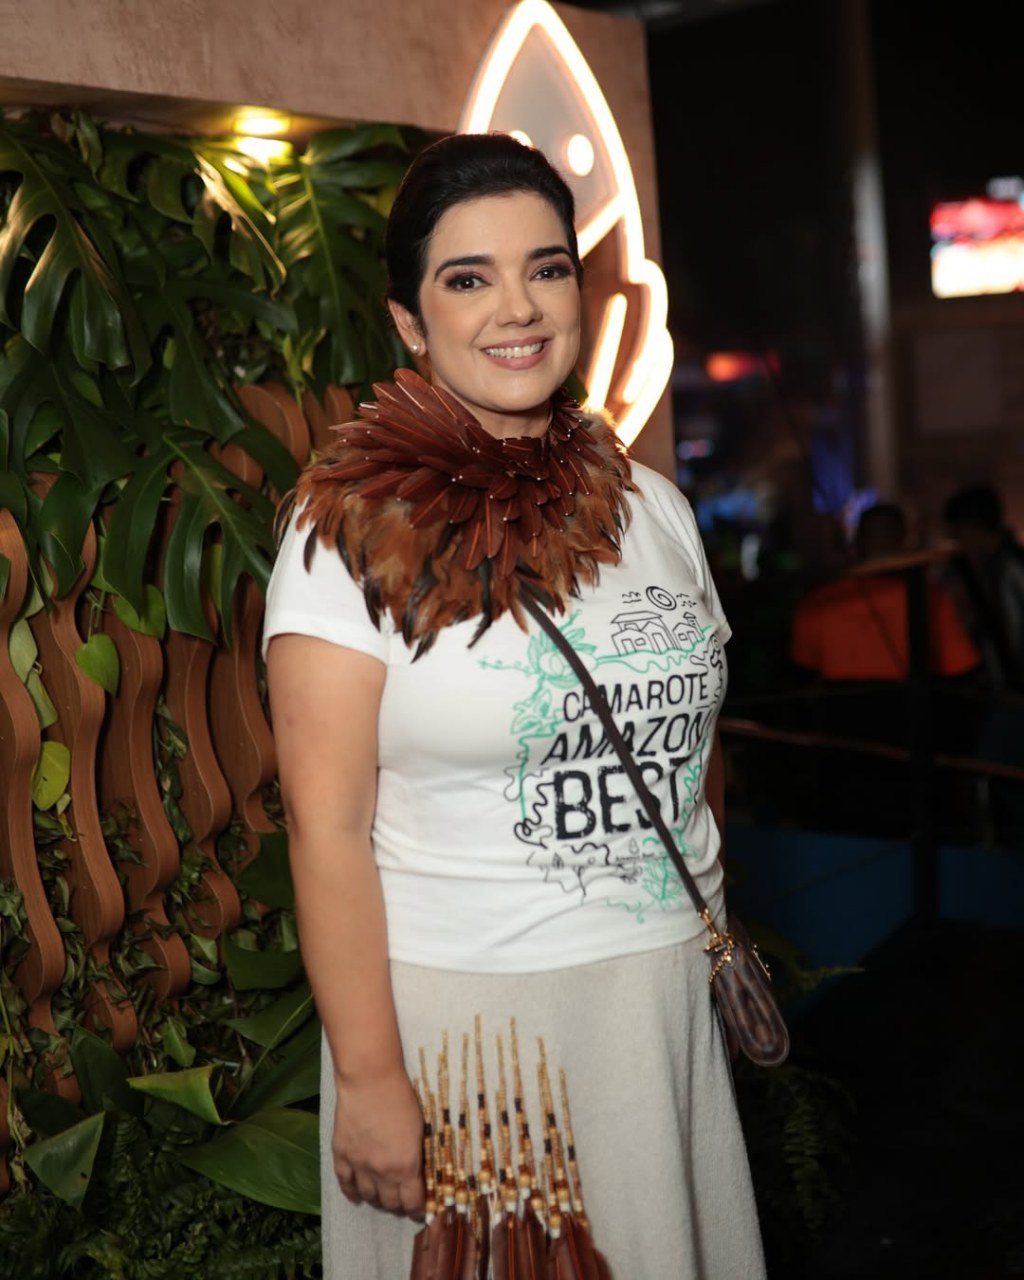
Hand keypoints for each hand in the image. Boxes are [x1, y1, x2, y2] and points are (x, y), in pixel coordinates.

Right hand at [332, 1066, 425, 1217]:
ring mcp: (359, 1164)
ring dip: (377, 1198)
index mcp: (405, 1166)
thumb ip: (417, 1155)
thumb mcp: (419, 1128)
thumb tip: (418, 1172)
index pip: (412, 1203)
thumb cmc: (402, 1096)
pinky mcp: (341, 1154)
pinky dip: (351, 1192)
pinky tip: (357, 1195)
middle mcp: (382, 1172)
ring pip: (368, 1195)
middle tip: (402, 1200)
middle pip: (390, 1203)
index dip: (417, 1209)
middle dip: (398, 1205)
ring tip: (382, 1195)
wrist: (370, 1078)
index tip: (420, 1208)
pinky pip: (345, 1183)